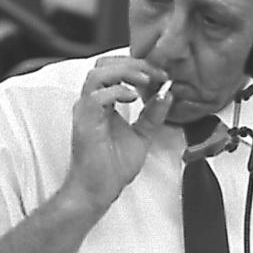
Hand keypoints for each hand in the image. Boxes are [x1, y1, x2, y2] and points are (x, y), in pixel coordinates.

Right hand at [63, 56, 171, 213]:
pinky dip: (117, 91)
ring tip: (146, 79)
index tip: (162, 74)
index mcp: (102, 102)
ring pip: (98, 74)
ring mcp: (86, 110)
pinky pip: (96, 96)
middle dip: (133, 63)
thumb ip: (153, 114)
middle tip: (157, 72)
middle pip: (104, 64)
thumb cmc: (113, 166)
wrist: (99, 189)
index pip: (114, 69)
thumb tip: (167, 93)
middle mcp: (91, 102)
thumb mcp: (142, 135)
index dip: (139, 66)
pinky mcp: (85, 122)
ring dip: (125, 72)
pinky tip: (134, 97)